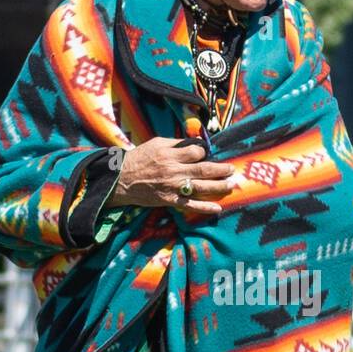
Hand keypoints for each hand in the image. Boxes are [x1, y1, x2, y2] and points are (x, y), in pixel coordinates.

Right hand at [111, 138, 235, 215]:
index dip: (205, 153)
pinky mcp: (169, 201)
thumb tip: (194, 143)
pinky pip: (190, 205)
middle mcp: (174, 171)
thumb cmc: (139, 159)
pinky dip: (204, 207)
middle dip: (221, 170)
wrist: (120, 179)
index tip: (207, 155)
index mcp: (170, 154)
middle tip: (232, 170)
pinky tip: (217, 208)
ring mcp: (173, 187)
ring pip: (201, 187)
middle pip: (204, 169)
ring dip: (218, 187)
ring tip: (230, 185)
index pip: (196, 152)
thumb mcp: (156, 144)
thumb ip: (176, 144)